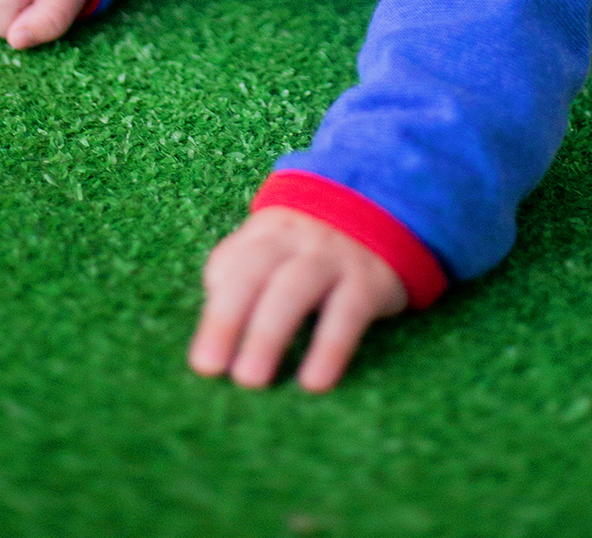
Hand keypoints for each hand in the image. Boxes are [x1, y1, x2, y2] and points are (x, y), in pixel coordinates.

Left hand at [188, 206, 406, 392]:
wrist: (388, 209)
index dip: (215, 309)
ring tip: (250, 380)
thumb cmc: (316, 245)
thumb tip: (214, 305)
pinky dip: (329, 347)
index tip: (203, 358)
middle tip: (209, 368)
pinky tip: (314, 382)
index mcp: (269, 229)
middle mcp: (297, 237)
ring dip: (269, 333)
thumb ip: (244, 267)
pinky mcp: (370, 279)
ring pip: (295, 288)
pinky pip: (348, 312)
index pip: (232, 263)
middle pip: (255, 270)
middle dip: (227, 319)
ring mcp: (334, 255)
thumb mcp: (281, 242)